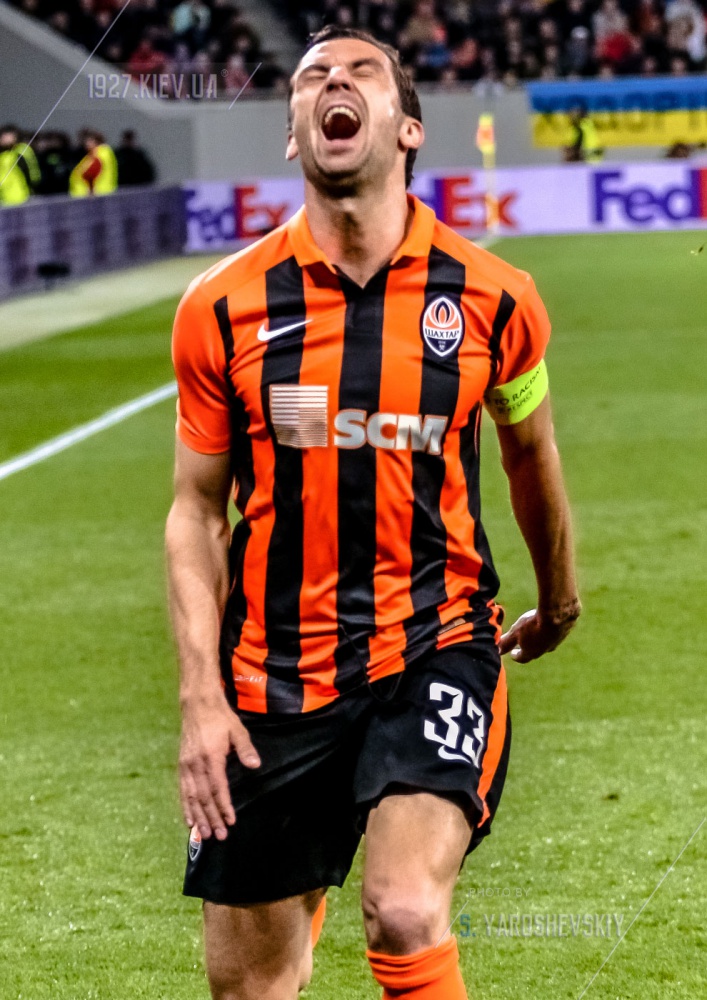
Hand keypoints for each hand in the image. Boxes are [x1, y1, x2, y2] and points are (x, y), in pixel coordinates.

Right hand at [179, 693, 259, 840]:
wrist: (197, 705)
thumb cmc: (220, 718)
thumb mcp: (237, 730)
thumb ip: (245, 749)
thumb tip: (255, 766)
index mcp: (211, 757)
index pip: (218, 787)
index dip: (224, 806)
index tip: (231, 821)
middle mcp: (196, 764)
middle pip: (204, 797)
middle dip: (212, 817)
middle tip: (220, 836)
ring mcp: (186, 766)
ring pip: (191, 797)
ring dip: (198, 817)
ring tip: (205, 835)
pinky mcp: (181, 765)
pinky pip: (183, 790)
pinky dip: (185, 807)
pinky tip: (189, 821)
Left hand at [499, 601, 580, 663]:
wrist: (558, 614)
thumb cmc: (533, 624)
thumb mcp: (516, 632)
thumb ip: (506, 642)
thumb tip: (497, 651)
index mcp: (532, 652)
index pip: (522, 658)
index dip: (516, 656)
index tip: (512, 654)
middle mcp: (545, 650)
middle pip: (535, 651)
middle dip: (528, 648)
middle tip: (523, 644)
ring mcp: (556, 641)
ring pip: (546, 642)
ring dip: (540, 639)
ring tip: (536, 632)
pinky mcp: (565, 631)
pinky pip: (555, 632)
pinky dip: (550, 629)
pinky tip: (549, 622)